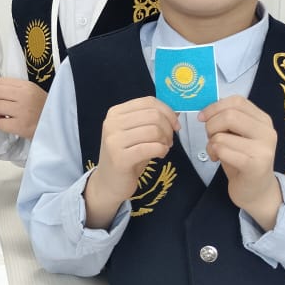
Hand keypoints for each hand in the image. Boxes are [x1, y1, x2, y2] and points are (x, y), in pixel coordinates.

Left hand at [0, 78, 46, 139]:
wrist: (59, 124)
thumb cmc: (43, 108)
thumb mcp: (33, 91)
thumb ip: (15, 89)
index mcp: (26, 86)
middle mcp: (24, 96)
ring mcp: (22, 111)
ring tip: (4, 116)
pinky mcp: (21, 126)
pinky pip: (0, 123)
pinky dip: (1, 125)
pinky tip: (9, 124)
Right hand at [84, 97, 177, 228]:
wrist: (108, 182)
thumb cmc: (126, 156)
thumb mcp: (136, 133)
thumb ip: (151, 120)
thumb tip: (176, 111)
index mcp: (115, 113)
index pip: (148, 101)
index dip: (167, 111)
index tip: (175, 125)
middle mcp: (112, 123)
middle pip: (153, 115)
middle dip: (168, 128)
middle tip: (169, 140)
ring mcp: (114, 140)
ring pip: (153, 130)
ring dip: (165, 140)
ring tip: (164, 148)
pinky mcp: (120, 158)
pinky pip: (151, 148)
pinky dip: (161, 150)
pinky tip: (160, 155)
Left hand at [200, 95, 281, 229]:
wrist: (257, 191)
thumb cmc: (242, 159)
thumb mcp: (236, 135)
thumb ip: (228, 119)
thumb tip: (207, 108)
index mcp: (263, 120)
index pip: (236, 101)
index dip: (215, 107)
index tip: (203, 117)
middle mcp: (267, 132)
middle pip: (229, 115)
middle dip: (211, 126)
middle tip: (211, 138)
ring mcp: (264, 149)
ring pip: (222, 135)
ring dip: (210, 143)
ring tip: (216, 152)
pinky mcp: (255, 165)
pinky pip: (222, 150)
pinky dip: (213, 153)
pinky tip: (217, 160)